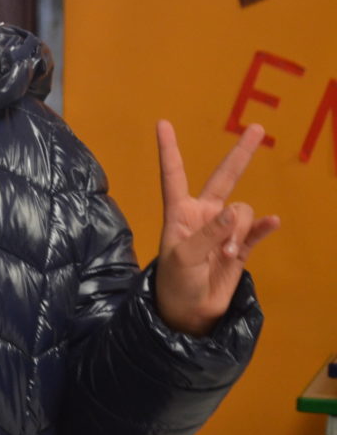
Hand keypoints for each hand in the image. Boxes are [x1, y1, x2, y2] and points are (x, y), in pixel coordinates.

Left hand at [154, 120, 279, 335]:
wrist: (189, 312)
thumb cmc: (175, 281)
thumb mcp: (183, 257)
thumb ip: (208, 233)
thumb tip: (233, 211)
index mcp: (179, 212)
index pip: (173, 174)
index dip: (169, 149)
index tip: (162, 123)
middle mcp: (203, 214)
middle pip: (224, 177)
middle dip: (241, 154)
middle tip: (258, 129)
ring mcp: (223, 229)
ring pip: (242, 212)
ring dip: (238, 231)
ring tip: (225, 255)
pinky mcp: (240, 247)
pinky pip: (256, 230)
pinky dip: (263, 227)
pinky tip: (273, 223)